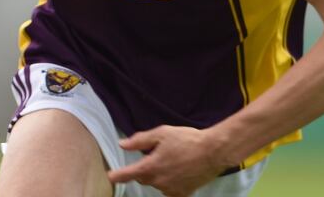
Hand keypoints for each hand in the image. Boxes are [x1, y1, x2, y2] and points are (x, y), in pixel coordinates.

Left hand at [107, 126, 230, 196]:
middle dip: (143, 169)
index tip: (110, 177)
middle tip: (155, 155)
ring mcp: (170, 190)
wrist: (213, 152)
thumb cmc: (186, 140)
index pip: (127, 174)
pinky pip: (169, 190)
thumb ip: (139, 140)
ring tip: (171, 160)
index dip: (117, 176)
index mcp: (150, 167)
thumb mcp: (161, 134)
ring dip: (157, 175)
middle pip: (142, 178)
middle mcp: (158, 182)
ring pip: (156, 183)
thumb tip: (122, 144)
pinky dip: (169, 182)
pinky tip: (177, 172)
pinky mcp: (182, 194)